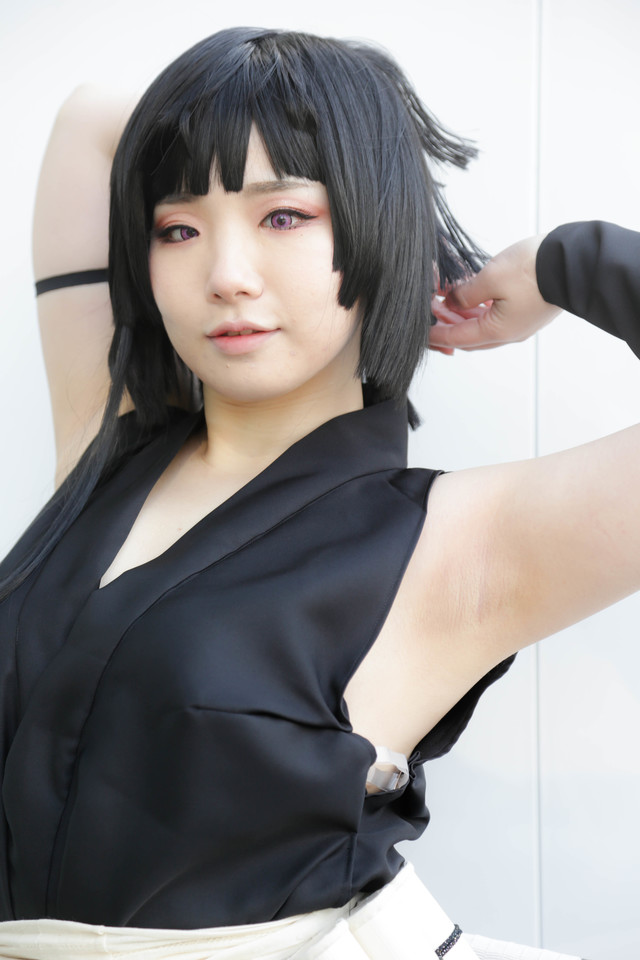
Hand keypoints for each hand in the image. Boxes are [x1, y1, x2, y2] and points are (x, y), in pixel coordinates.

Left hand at [429, 235, 561, 354]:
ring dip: (462, 316)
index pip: (456, 338)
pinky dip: (478, 310)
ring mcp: (520, 324)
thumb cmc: (535, 270)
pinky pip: (496, 317)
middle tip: (430, 311)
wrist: (574, 262)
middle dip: (447, 325)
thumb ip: (465, 293)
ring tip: (445, 300)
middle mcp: (508, 333)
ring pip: (482, 326)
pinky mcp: (528, 311)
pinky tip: (469, 297)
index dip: (435, 334)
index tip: (420, 330)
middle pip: (468, 336)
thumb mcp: (490, 278)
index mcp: (496, 331)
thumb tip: (452, 300)